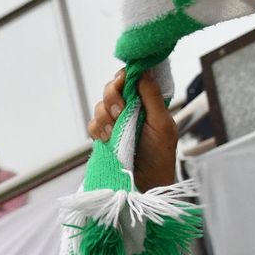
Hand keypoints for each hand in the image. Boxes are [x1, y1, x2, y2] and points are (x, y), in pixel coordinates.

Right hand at [89, 68, 176, 191]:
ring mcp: (115, 123)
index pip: (130, 78)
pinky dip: (97, 130)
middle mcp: (129, 108)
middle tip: (120, 111)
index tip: (123, 84)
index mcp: (146, 101)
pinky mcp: (103, 137)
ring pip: (99, 106)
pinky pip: (92, 125)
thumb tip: (144, 71)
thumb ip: (152, 96)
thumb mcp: (162, 122)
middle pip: (111, 88)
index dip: (123, 77)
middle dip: (112, 97)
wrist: (148, 184)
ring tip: (114, 131)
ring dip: (104, 116)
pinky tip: (106, 139)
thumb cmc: (161, 155)